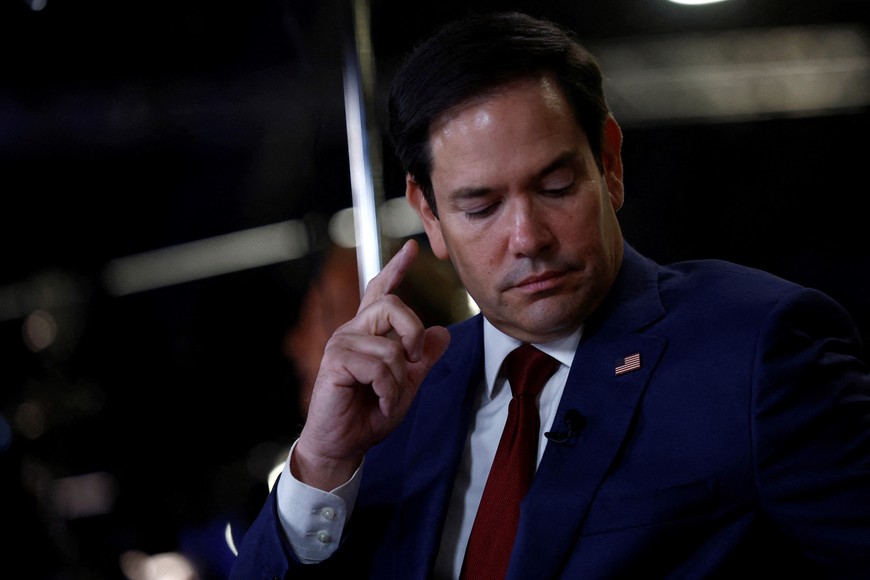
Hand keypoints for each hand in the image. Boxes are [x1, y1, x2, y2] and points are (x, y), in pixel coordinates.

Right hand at [292, 239, 451, 489]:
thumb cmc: (369, 416)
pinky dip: (388, 391)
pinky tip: (380, 403)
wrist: (343, 445)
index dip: (396, 268)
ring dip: (399, 382)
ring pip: (391, 346)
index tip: (412, 248)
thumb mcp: (407, 385)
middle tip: (411, 366)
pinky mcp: (336, 361)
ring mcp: (342, 343)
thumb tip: (441, 333)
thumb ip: (422, 359)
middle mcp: (353, 331)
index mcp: (368, 333)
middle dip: (413, 336)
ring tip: (387, 400)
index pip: (380, 291)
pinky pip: (379, 366)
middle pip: (393, 306)